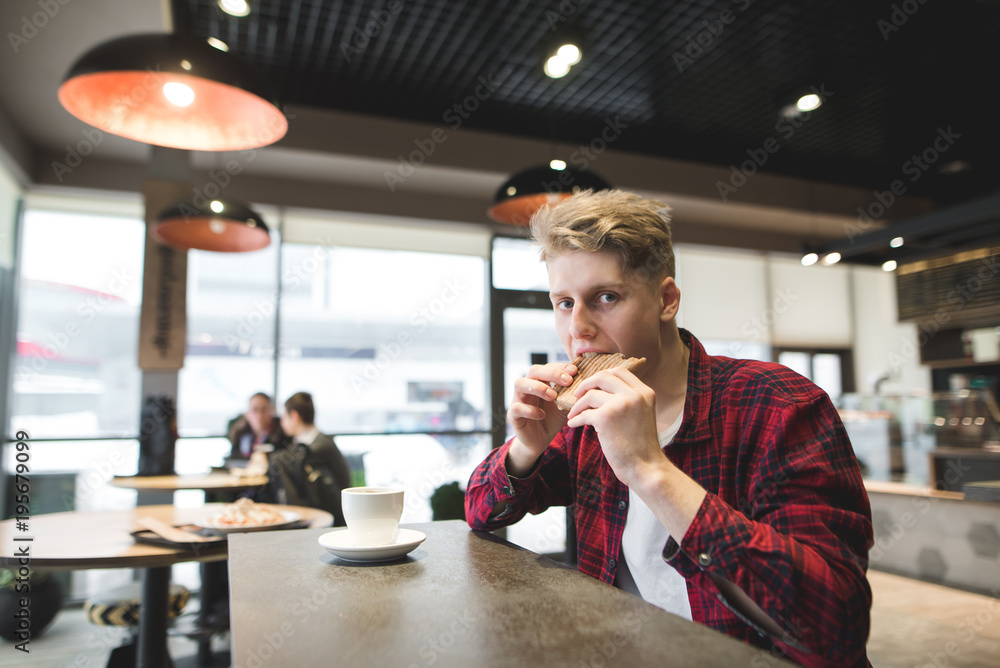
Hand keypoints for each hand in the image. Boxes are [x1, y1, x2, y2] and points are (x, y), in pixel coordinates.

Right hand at [506, 362, 576, 473]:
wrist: (539, 441)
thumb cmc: (551, 419)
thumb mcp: (564, 405)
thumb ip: (571, 394)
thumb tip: (588, 384)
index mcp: (539, 382)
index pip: (548, 366)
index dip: (560, 366)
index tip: (575, 371)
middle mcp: (527, 387)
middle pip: (533, 370)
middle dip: (551, 373)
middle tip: (568, 381)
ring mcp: (518, 399)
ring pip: (519, 383)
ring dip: (538, 387)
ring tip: (553, 396)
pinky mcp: (513, 415)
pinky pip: (517, 408)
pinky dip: (530, 410)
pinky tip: (541, 415)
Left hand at [564, 366, 663, 485]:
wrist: (646, 468)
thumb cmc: (642, 446)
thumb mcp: (642, 415)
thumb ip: (630, 400)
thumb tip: (603, 391)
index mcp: (645, 392)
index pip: (619, 371)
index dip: (602, 376)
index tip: (593, 385)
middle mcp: (634, 394)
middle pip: (603, 376)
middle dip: (586, 384)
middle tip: (578, 395)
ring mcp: (620, 404)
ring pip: (590, 395)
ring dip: (578, 405)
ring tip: (574, 415)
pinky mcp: (606, 418)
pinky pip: (584, 414)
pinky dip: (576, 419)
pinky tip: (573, 424)